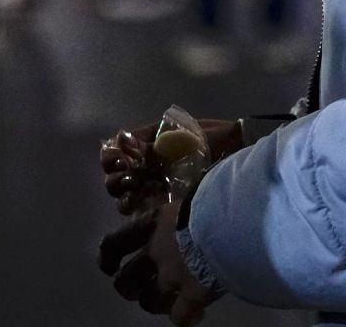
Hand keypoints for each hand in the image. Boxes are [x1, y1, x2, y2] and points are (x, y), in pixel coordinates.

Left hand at [97, 199, 216, 324]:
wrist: (237, 222)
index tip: (109, 267)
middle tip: (138, 290)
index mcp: (151, 225)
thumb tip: (188, 206)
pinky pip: (179, 317)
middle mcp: (155, 254)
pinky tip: (196, 314)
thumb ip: (181, 212)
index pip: (114, 244)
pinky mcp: (190, 298)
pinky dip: (184, 318)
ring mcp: (171, 279)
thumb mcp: (190, 196)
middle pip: (125, 280)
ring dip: (156, 303)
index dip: (106, 258)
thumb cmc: (216, 200)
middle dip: (129, 288)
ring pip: (149, 301)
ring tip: (169, 302)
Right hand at [100, 121, 241, 216]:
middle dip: (115, 178)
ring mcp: (154, 191)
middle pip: (113, 179)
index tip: (122, 159)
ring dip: (123, 194)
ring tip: (135, 189)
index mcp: (144, 150)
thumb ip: (147, 137)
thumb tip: (121, 141)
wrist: (234, 151)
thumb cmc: (207, 138)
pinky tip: (141, 202)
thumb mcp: (175, 132)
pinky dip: (136, 208)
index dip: (110, 158)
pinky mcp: (166, 208)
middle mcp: (144, 171)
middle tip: (129, 175)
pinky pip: (141, 214)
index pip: (112, 155)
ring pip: (123, 198)